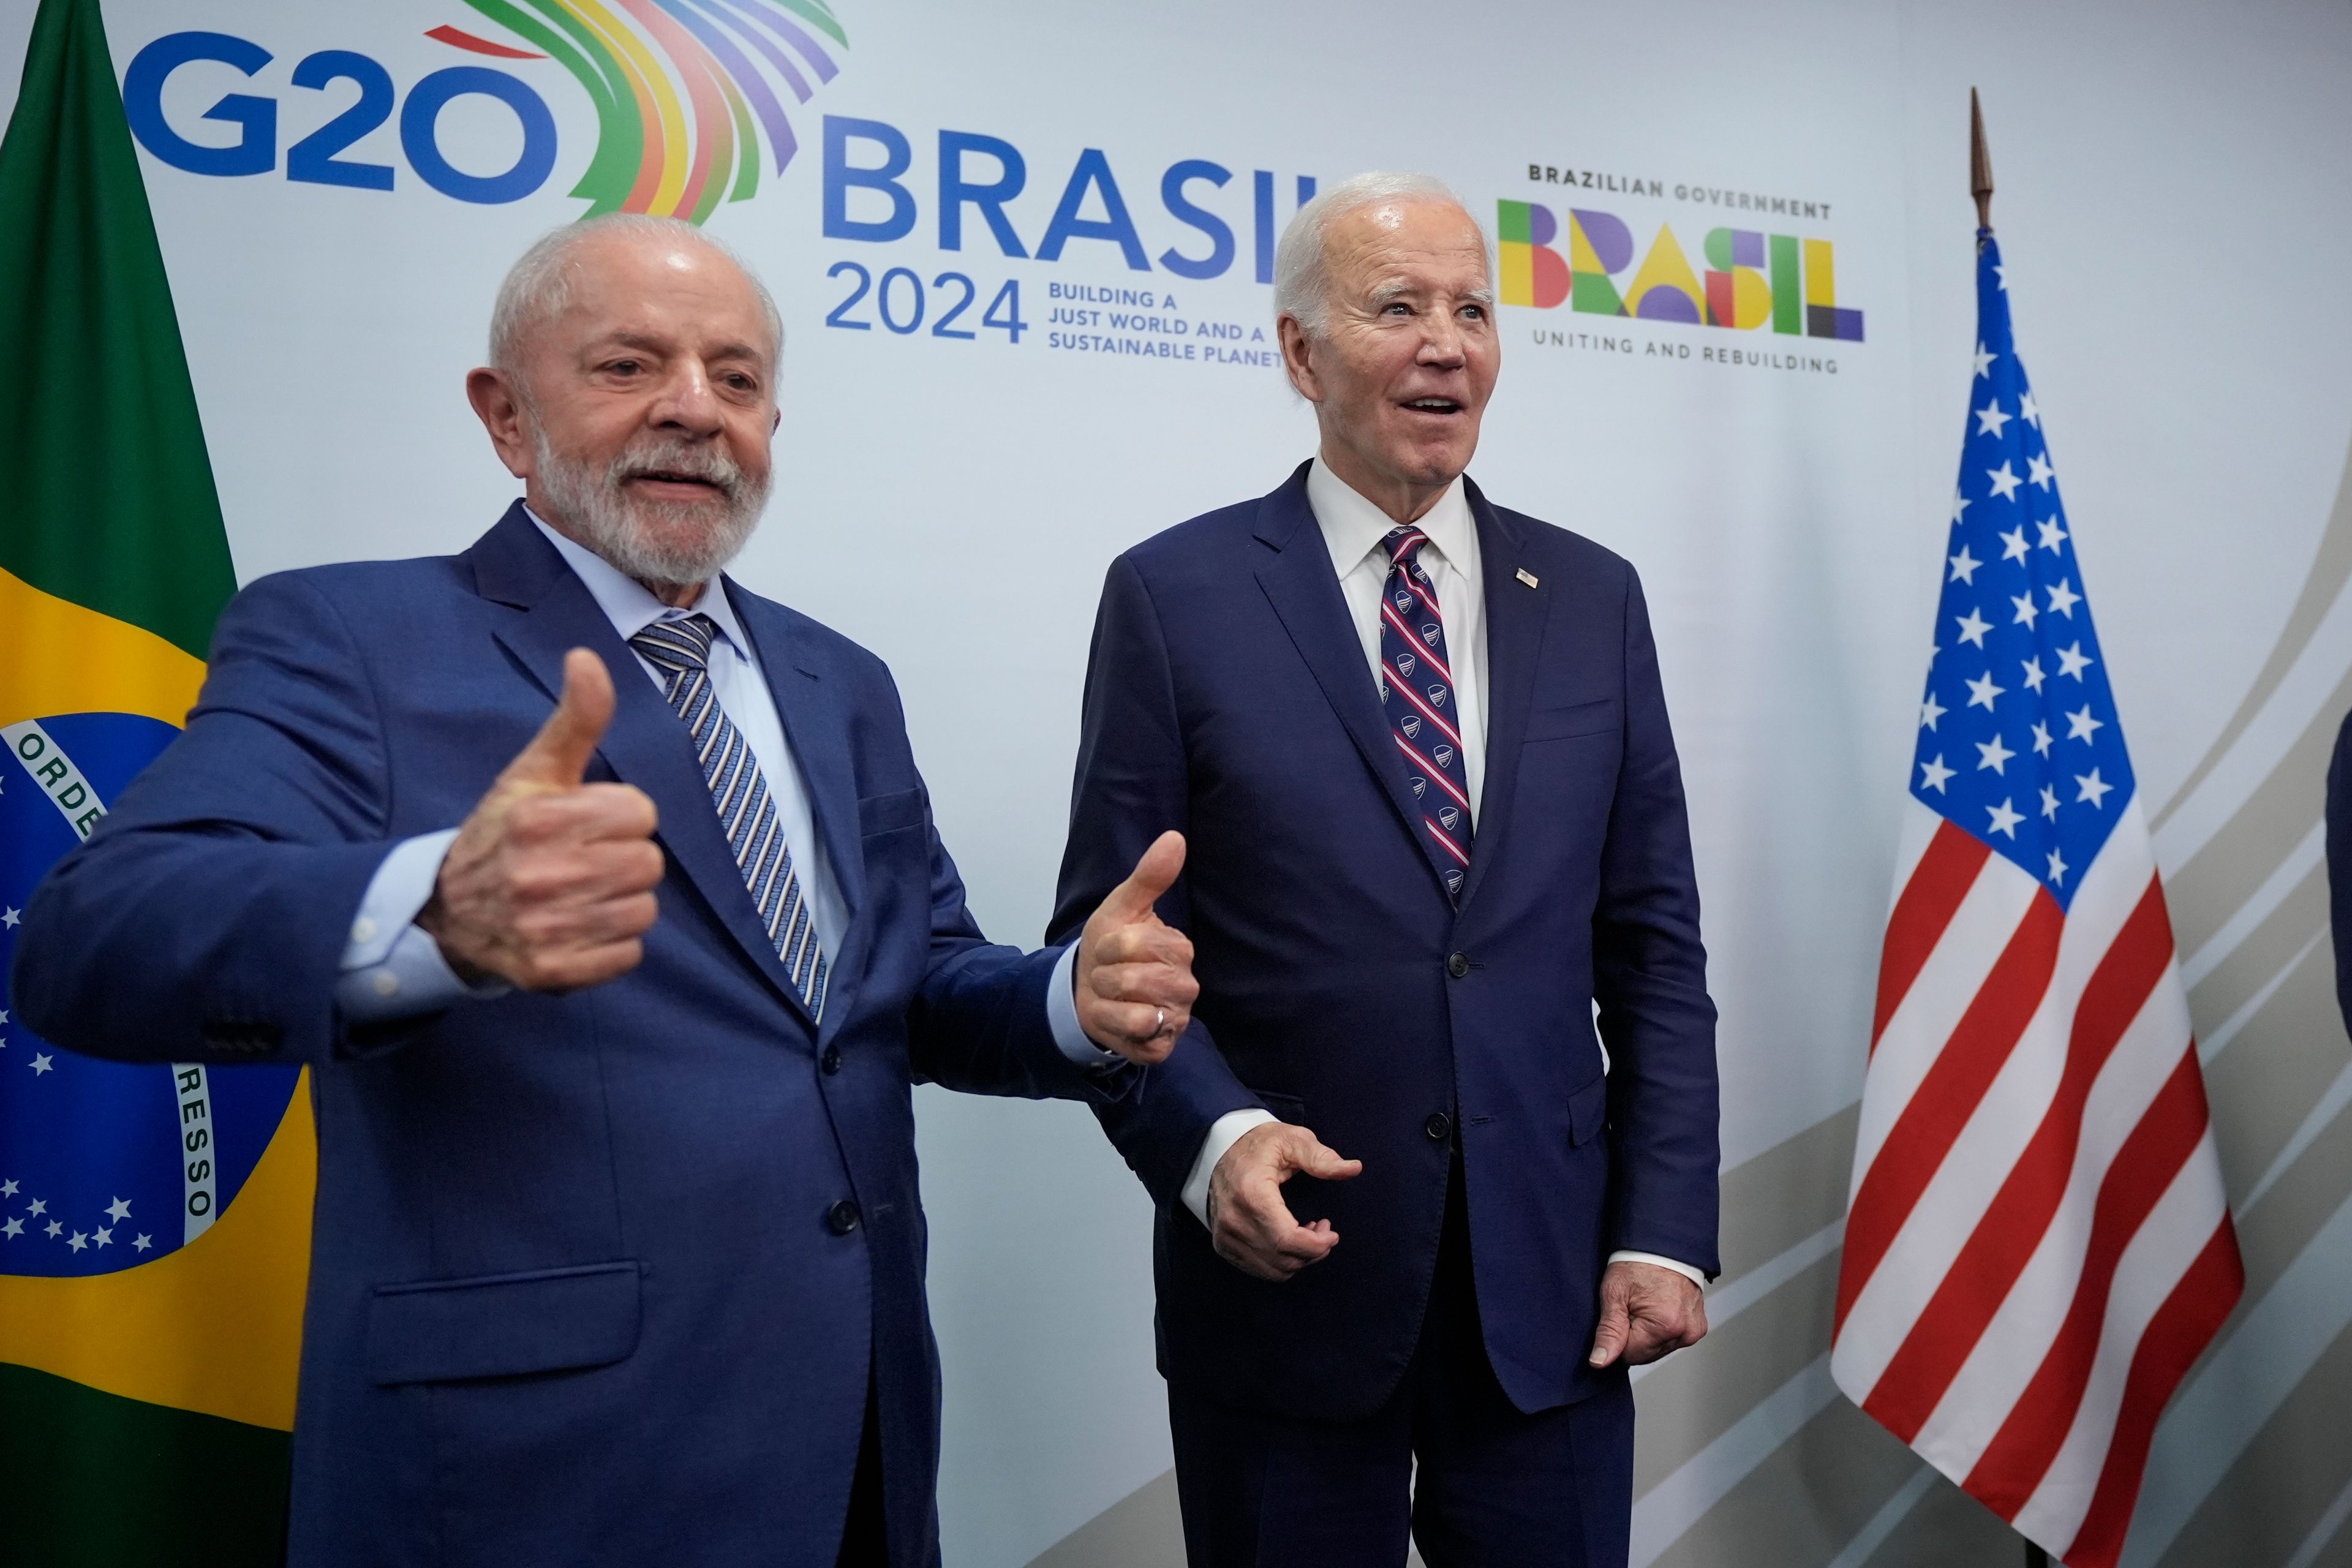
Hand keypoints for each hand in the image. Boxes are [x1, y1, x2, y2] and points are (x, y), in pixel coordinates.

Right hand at [419, 648, 663, 990]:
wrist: (445, 911)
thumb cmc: (503, 832)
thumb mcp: (535, 771)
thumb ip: (575, 718)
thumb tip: (587, 658)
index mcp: (537, 820)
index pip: (639, 812)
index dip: (621, 815)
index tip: (587, 822)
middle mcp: (537, 875)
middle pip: (648, 863)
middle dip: (624, 858)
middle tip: (585, 861)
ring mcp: (543, 928)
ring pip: (643, 910)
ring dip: (621, 902)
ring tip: (581, 894)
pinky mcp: (550, 972)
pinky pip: (628, 955)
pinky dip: (613, 945)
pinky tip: (579, 929)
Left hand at [1073, 830, 1198, 1063]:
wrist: (1087, 992)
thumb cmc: (1108, 948)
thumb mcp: (1121, 907)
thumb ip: (1149, 876)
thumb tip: (1176, 837)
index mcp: (1179, 948)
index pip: (1133, 944)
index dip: (1107, 947)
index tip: (1108, 949)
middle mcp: (1186, 985)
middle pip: (1134, 979)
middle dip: (1104, 977)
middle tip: (1107, 976)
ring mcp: (1177, 1018)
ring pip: (1136, 1011)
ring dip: (1106, 1003)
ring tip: (1111, 997)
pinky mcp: (1162, 1046)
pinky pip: (1135, 1037)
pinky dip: (1113, 1028)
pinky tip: (1115, 1020)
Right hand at [1206, 1121, 1362, 1280]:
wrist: (1218, 1148)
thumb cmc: (1259, 1143)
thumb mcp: (1292, 1140)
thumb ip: (1322, 1158)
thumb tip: (1354, 1168)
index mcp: (1251, 1194)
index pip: (1286, 1239)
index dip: (1316, 1245)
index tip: (1332, 1233)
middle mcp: (1234, 1220)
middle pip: (1283, 1259)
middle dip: (1313, 1251)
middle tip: (1325, 1229)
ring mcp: (1225, 1236)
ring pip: (1273, 1270)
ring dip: (1299, 1259)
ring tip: (1308, 1233)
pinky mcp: (1223, 1245)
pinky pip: (1259, 1269)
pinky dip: (1281, 1262)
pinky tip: (1289, 1240)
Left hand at [1587, 1260, 1707, 1367]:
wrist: (1664, 1246)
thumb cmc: (1638, 1264)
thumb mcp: (1614, 1294)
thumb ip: (1608, 1332)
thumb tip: (1600, 1362)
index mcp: (1665, 1326)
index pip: (1630, 1355)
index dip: (1618, 1337)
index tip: (1621, 1314)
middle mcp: (1685, 1332)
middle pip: (1646, 1355)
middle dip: (1633, 1337)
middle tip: (1633, 1308)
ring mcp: (1694, 1331)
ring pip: (1658, 1349)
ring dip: (1648, 1335)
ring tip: (1646, 1306)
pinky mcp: (1698, 1328)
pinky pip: (1672, 1341)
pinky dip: (1661, 1330)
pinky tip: (1658, 1310)